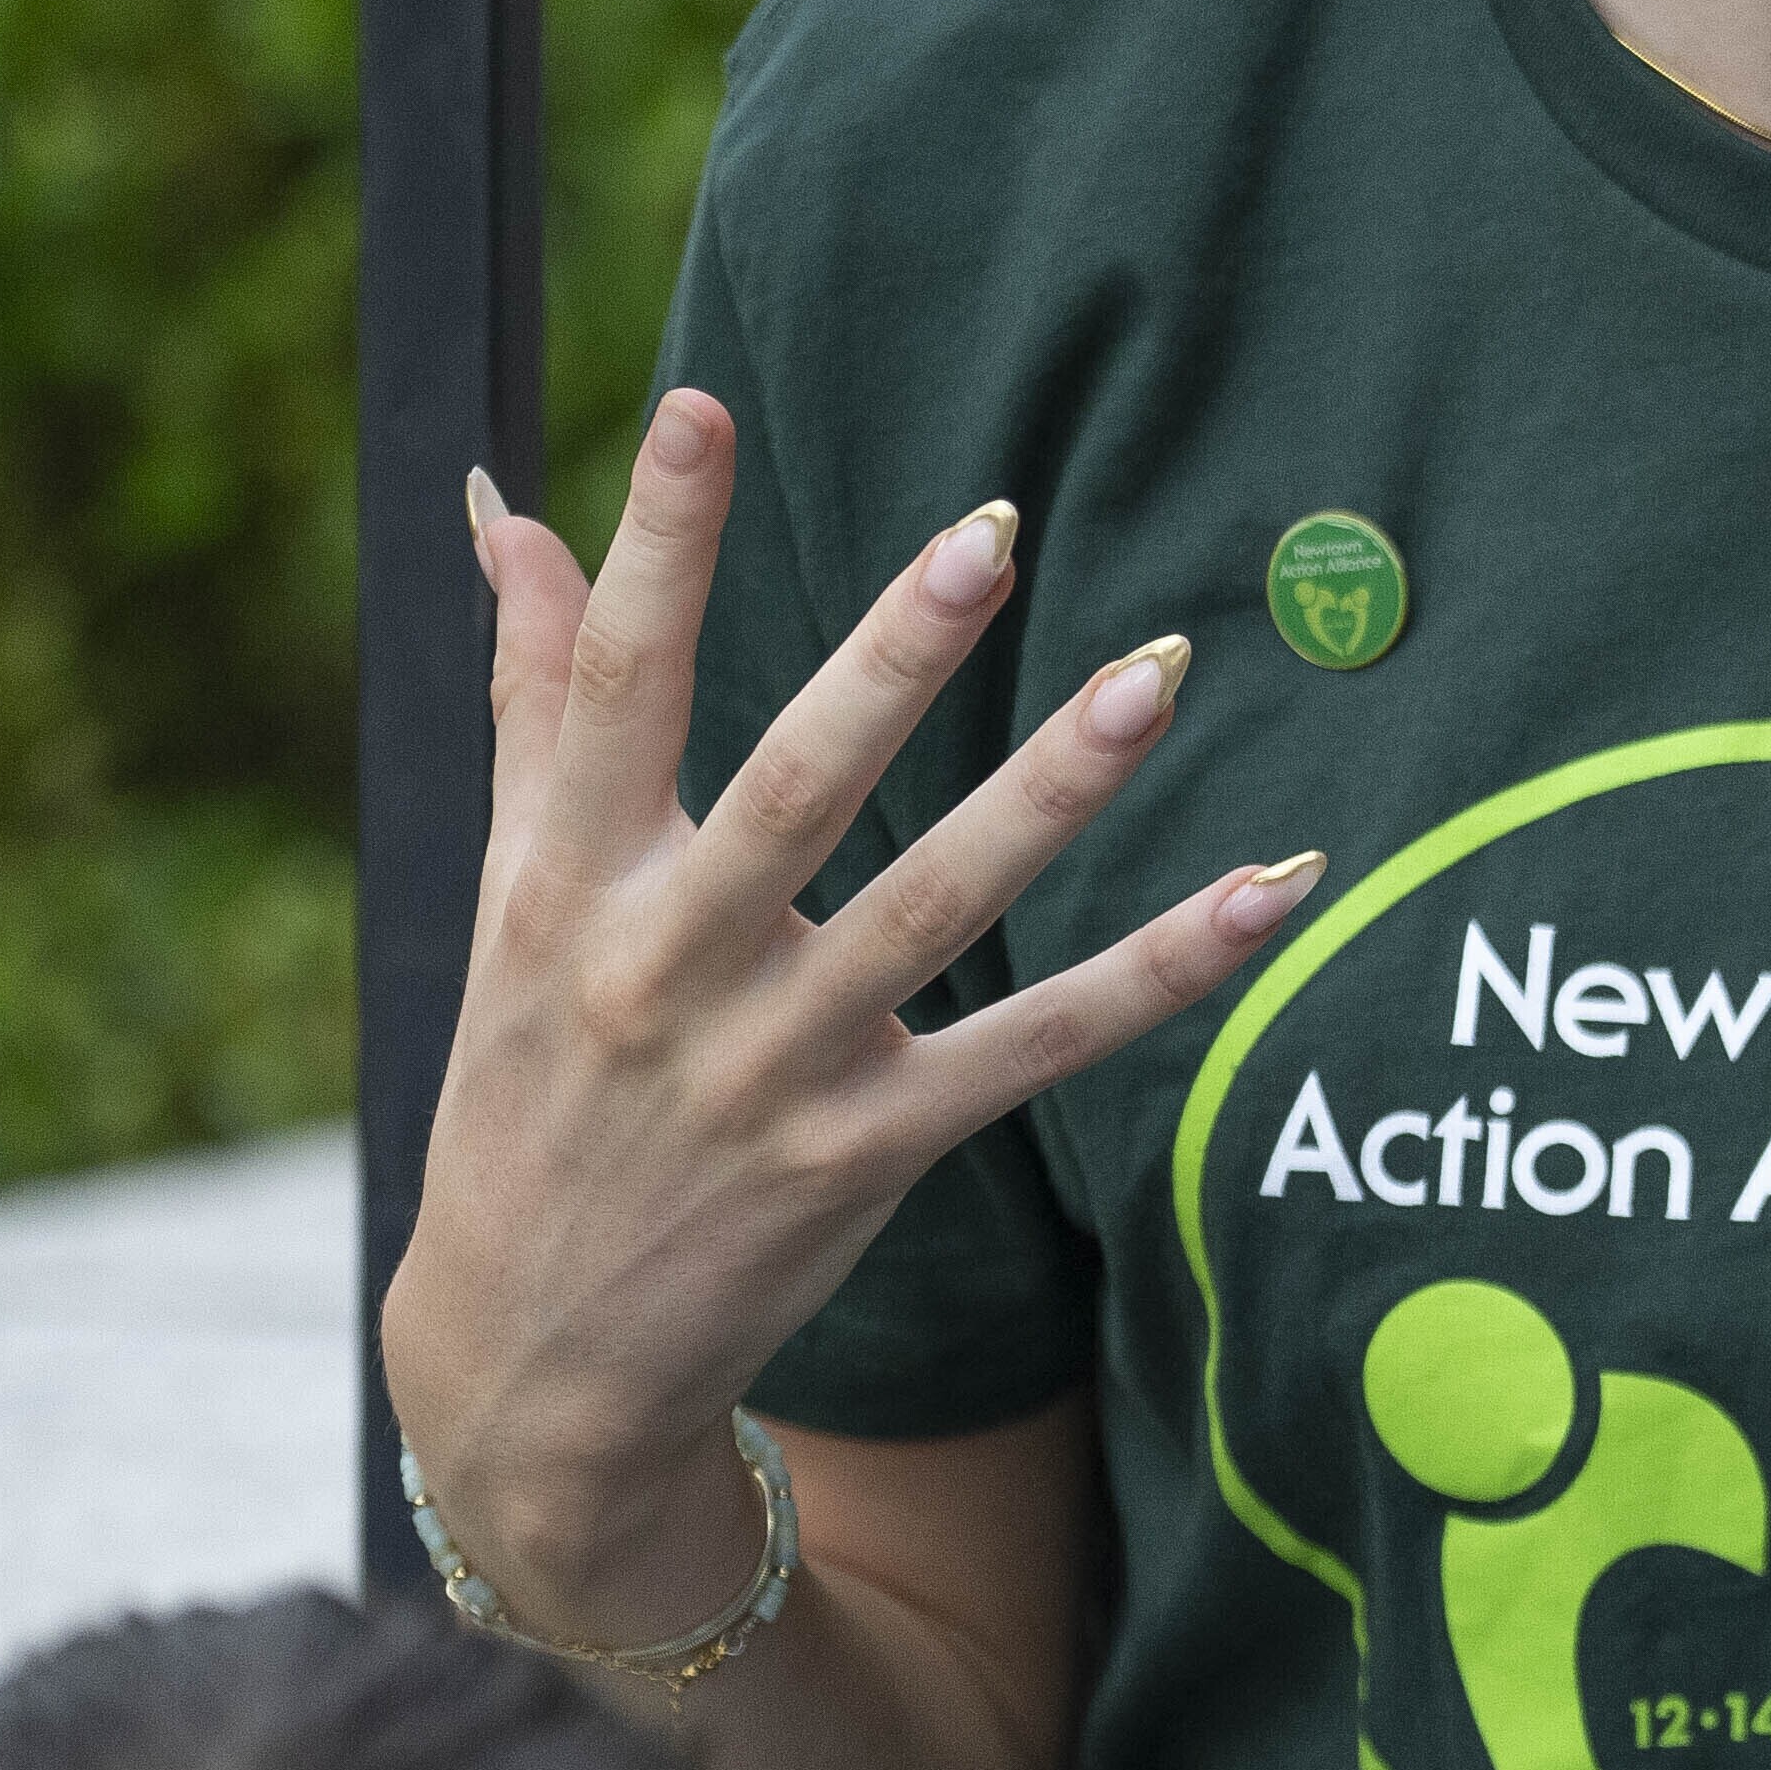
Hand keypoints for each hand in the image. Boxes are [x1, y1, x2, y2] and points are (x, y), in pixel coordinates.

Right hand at [375, 391, 1319, 1611]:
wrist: (531, 1360)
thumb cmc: (529, 1088)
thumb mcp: (506, 896)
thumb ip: (531, 697)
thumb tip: (506, 508)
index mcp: (562, 884)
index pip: (609, 685)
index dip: (654, 549)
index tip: (699, 409)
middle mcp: (664, 970)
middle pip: (791, 787)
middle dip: (888, 661)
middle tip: (988, 531)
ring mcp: (775, 1071)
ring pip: (933, 909)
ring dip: (1050, 793)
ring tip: (1155, 680)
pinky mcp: (870, 1156)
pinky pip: (1038, 1048)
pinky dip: (1158, 975)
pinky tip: (1265, 892)